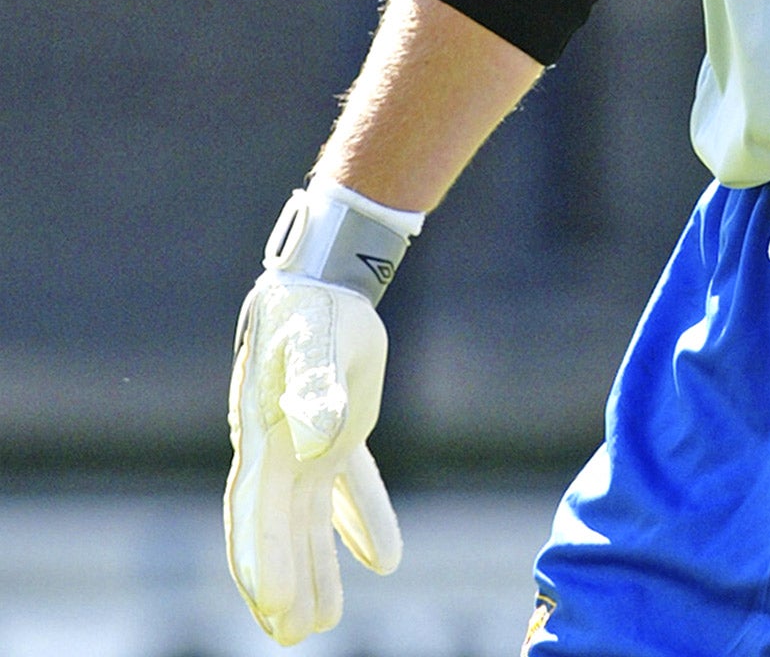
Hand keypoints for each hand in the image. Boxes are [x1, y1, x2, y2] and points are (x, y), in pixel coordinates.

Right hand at [224, 180, 420, 643]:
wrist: (326, 278)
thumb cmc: (313, 307)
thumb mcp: (316, 340)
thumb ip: (317, 386)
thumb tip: (321, 440)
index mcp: (263, 435)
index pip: (255, 510)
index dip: (261, 559)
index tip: (270, 603)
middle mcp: (278, 450)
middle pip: (274, 528)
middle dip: (280, 581)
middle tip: (291, 634)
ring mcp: (308, 445)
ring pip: (307, 520)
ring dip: (314, 567)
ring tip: (322, 620)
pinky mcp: (340, 433)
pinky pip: (348, 489)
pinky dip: (363, 521)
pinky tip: (385, 559)